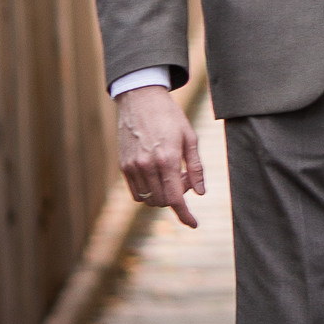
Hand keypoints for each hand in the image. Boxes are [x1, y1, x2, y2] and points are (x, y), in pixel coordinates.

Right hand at [117, 84, 205, 228]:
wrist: (141, 99)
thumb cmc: (170, 116)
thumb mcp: (190, 138)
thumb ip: (195, 167)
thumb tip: (200, 192)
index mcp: (167, 159)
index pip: (175, 198)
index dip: (185, 214)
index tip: (193, 224)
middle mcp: (147, 166)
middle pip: (162, 201)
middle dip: (176, 197)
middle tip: (184, 178)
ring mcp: (133, 167)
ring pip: (148, 199)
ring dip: (162, 195)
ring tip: (171, 174)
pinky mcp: (123, 166)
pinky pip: (136, 192)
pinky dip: (148, 191)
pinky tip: (157, 175)